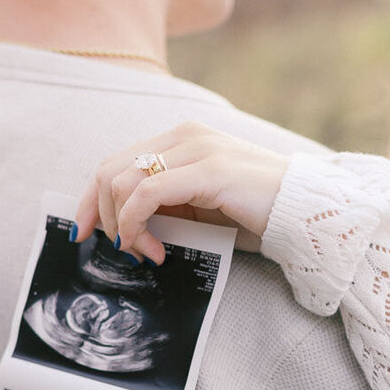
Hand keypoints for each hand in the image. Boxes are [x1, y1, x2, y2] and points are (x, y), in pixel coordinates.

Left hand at [75, 121, 289, 262]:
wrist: (304, 213)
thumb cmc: (255, 214)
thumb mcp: (198, 209)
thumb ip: (164, 207)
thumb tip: (122, 228)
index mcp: (181, 139)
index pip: (116, 162)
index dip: (90, 199)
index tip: (84, 233)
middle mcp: (185, 135)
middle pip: (110, 170)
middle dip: (102, 216)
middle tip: (120, 250)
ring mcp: (196, 148)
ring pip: (124, 182)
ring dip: (123, 226)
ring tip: (146, 253)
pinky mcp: (208, 169)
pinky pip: (148, 193)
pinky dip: (138, 225)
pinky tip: (154, 249)